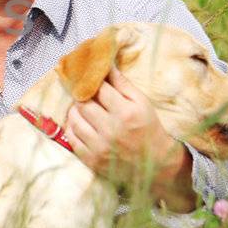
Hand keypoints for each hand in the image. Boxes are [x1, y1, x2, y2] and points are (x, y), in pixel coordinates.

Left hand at [65, 67, 194, 210]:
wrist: (156, 163)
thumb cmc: (148, 128)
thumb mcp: (142, 103)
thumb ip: (122, 84)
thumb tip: (105, 64)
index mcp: (126, 113)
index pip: (98, 89)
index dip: (90, 80)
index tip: (86, 76)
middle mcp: (111, 130)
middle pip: (82, 103)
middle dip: (81, 95)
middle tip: (82, 92)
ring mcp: (100, 147)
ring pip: (74, 120)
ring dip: (74, 110)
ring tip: (81, 107)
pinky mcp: (92, 160)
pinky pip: (71, 139)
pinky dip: (72, 128)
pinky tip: (79, 123)